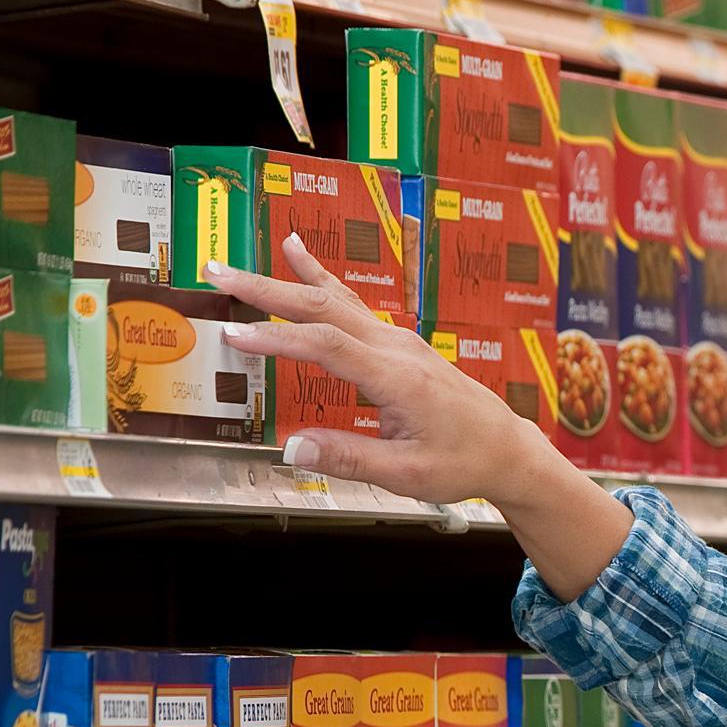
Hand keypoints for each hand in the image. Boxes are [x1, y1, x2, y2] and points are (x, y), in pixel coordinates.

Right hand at [209, 235, 560, 507]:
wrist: (508, 449)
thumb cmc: (464, 462)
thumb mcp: (408, 474)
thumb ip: (350, 459)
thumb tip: (294, 449)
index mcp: (398, 379)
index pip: (327, 348)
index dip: (279, 338)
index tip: (235, 334)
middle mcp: (397, 349)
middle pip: (324, 307)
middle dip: (267, 289)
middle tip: (218, 274)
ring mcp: (398, 341)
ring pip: (335, 299)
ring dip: (284, 280)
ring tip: (238, 265)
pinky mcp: (398, 343)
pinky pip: (350, 303)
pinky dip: (319, 277)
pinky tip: (297, 252)